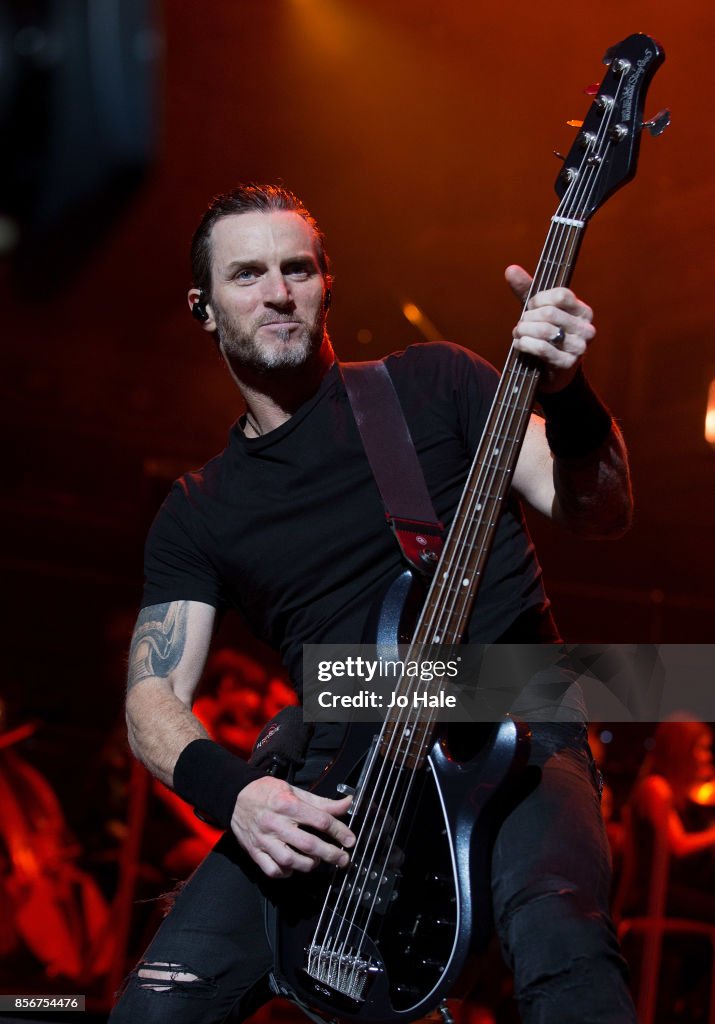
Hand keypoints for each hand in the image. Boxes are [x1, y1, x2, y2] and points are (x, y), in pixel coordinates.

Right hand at [231, 775, 354, 878]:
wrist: (235, 796)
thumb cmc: (266, 792)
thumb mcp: (294, 790)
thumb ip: (321, 801)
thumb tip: (347, 803)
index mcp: (288, 804)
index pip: (320, 820)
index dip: (339, 831)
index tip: (350, 839)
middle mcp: (276, 823)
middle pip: (308, 844)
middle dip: (331, 854)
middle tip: (343, 859)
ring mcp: (264, 839)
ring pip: (291, 861)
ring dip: (309, 864)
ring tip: (316, 860)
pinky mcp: (255, 851)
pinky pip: (273, 870)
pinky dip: (286, 872)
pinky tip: (294, 866)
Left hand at [506, 265, 595, 393]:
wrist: (551, 372)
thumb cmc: (545, 335)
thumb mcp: (537, 311)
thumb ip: (526, 290)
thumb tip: (510, 269)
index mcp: (583, 311)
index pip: (561, 295)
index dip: (539, 299)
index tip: (530, 307)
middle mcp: (586, 328)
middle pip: (550, 313)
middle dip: (528, 318)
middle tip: (521, 324)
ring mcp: (579, 347)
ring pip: (546, 331)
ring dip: (524, 331)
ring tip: (518, 333)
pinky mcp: (568, 364)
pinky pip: (543, 349)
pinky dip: (526, 344)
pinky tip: (519, 344)